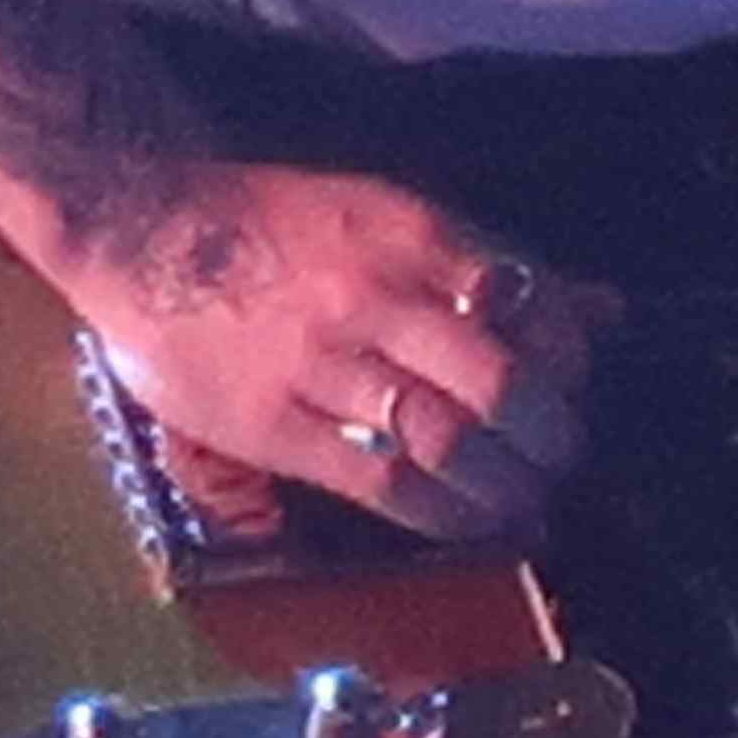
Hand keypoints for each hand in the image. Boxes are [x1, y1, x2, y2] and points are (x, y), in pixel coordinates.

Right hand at [60, 163, 590, 541]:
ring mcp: (324, 365)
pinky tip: (465, 523)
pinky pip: (380, 481)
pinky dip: (440, 513)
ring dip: (503, 484)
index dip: (568, 360)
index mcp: (410, 237)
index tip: (575, 387)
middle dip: (548, 435)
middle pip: (499, 383)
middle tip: (562, 459)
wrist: (140, 226)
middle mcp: (377, 298)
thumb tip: (597, 308)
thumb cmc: (268, 222)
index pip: (527, 305)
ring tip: (525, 503)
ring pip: (446, 439)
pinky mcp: (276, 425)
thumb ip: (487, 265)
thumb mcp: (384, 214)